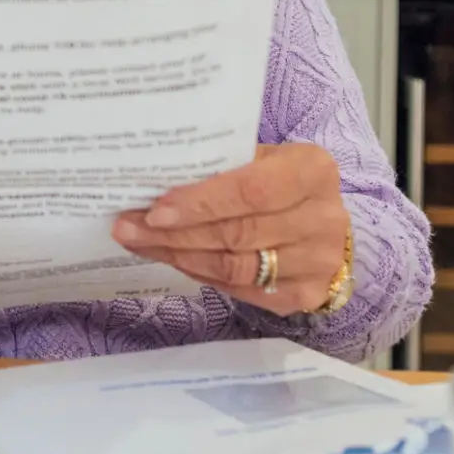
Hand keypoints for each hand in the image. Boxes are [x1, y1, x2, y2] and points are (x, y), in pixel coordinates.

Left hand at [112, 143, 351, 316]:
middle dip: (175, 233)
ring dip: (179, 256)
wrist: (319, 221)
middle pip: (238, 233)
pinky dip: (200, 274)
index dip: (201, 204)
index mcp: (313, 171)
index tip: (155, 210)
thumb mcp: (257, 159)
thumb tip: (147, 183)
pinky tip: (173, 259)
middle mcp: (325, 218)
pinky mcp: (307, 294)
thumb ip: (217, 168)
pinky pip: (240, 289)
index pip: (252, 191)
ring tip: (138, 243)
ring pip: (235, 266)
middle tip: (128, 228)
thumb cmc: (277, 181)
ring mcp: (319, 262)